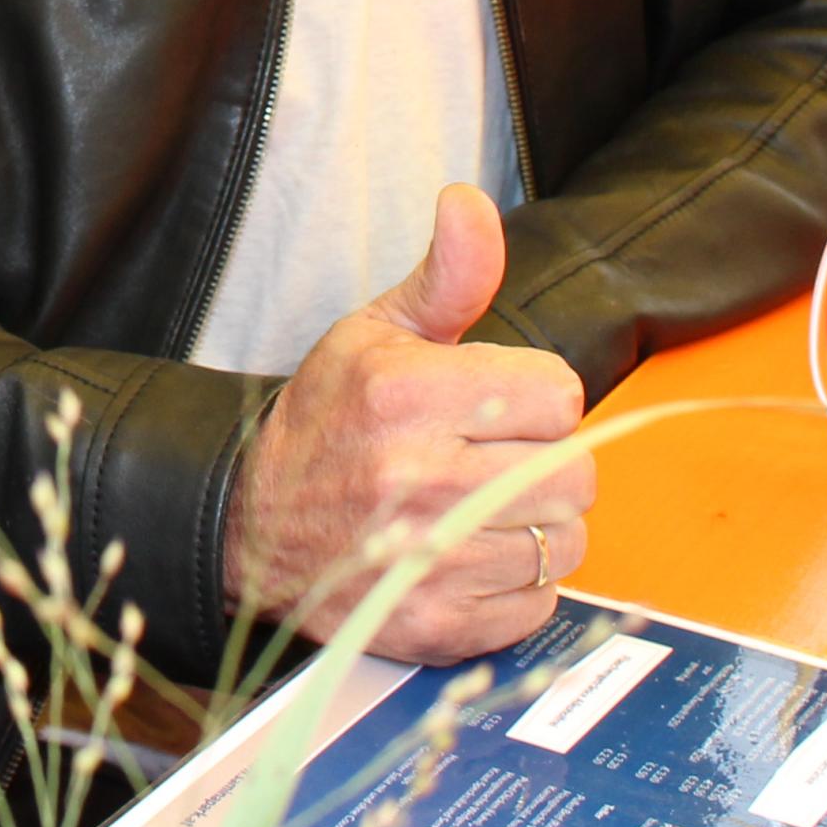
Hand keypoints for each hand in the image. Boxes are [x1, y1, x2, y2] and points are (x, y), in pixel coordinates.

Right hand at [219, 186, 590, 664]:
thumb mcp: (375, 332)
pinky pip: (537, 603)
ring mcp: (426, 557)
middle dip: (545, 463)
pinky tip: (470, 557)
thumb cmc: (326, 423)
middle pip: (574, 473)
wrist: (251, 527)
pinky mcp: (433, 623)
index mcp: (409, 393)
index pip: (560, 395)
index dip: (536, 397)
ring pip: (563, 541)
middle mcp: (419, 477)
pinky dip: (518, 587)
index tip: (497, 405)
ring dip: (536, 527)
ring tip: (482, 510)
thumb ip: (446, 274)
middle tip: (493, 459)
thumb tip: (470, 202)